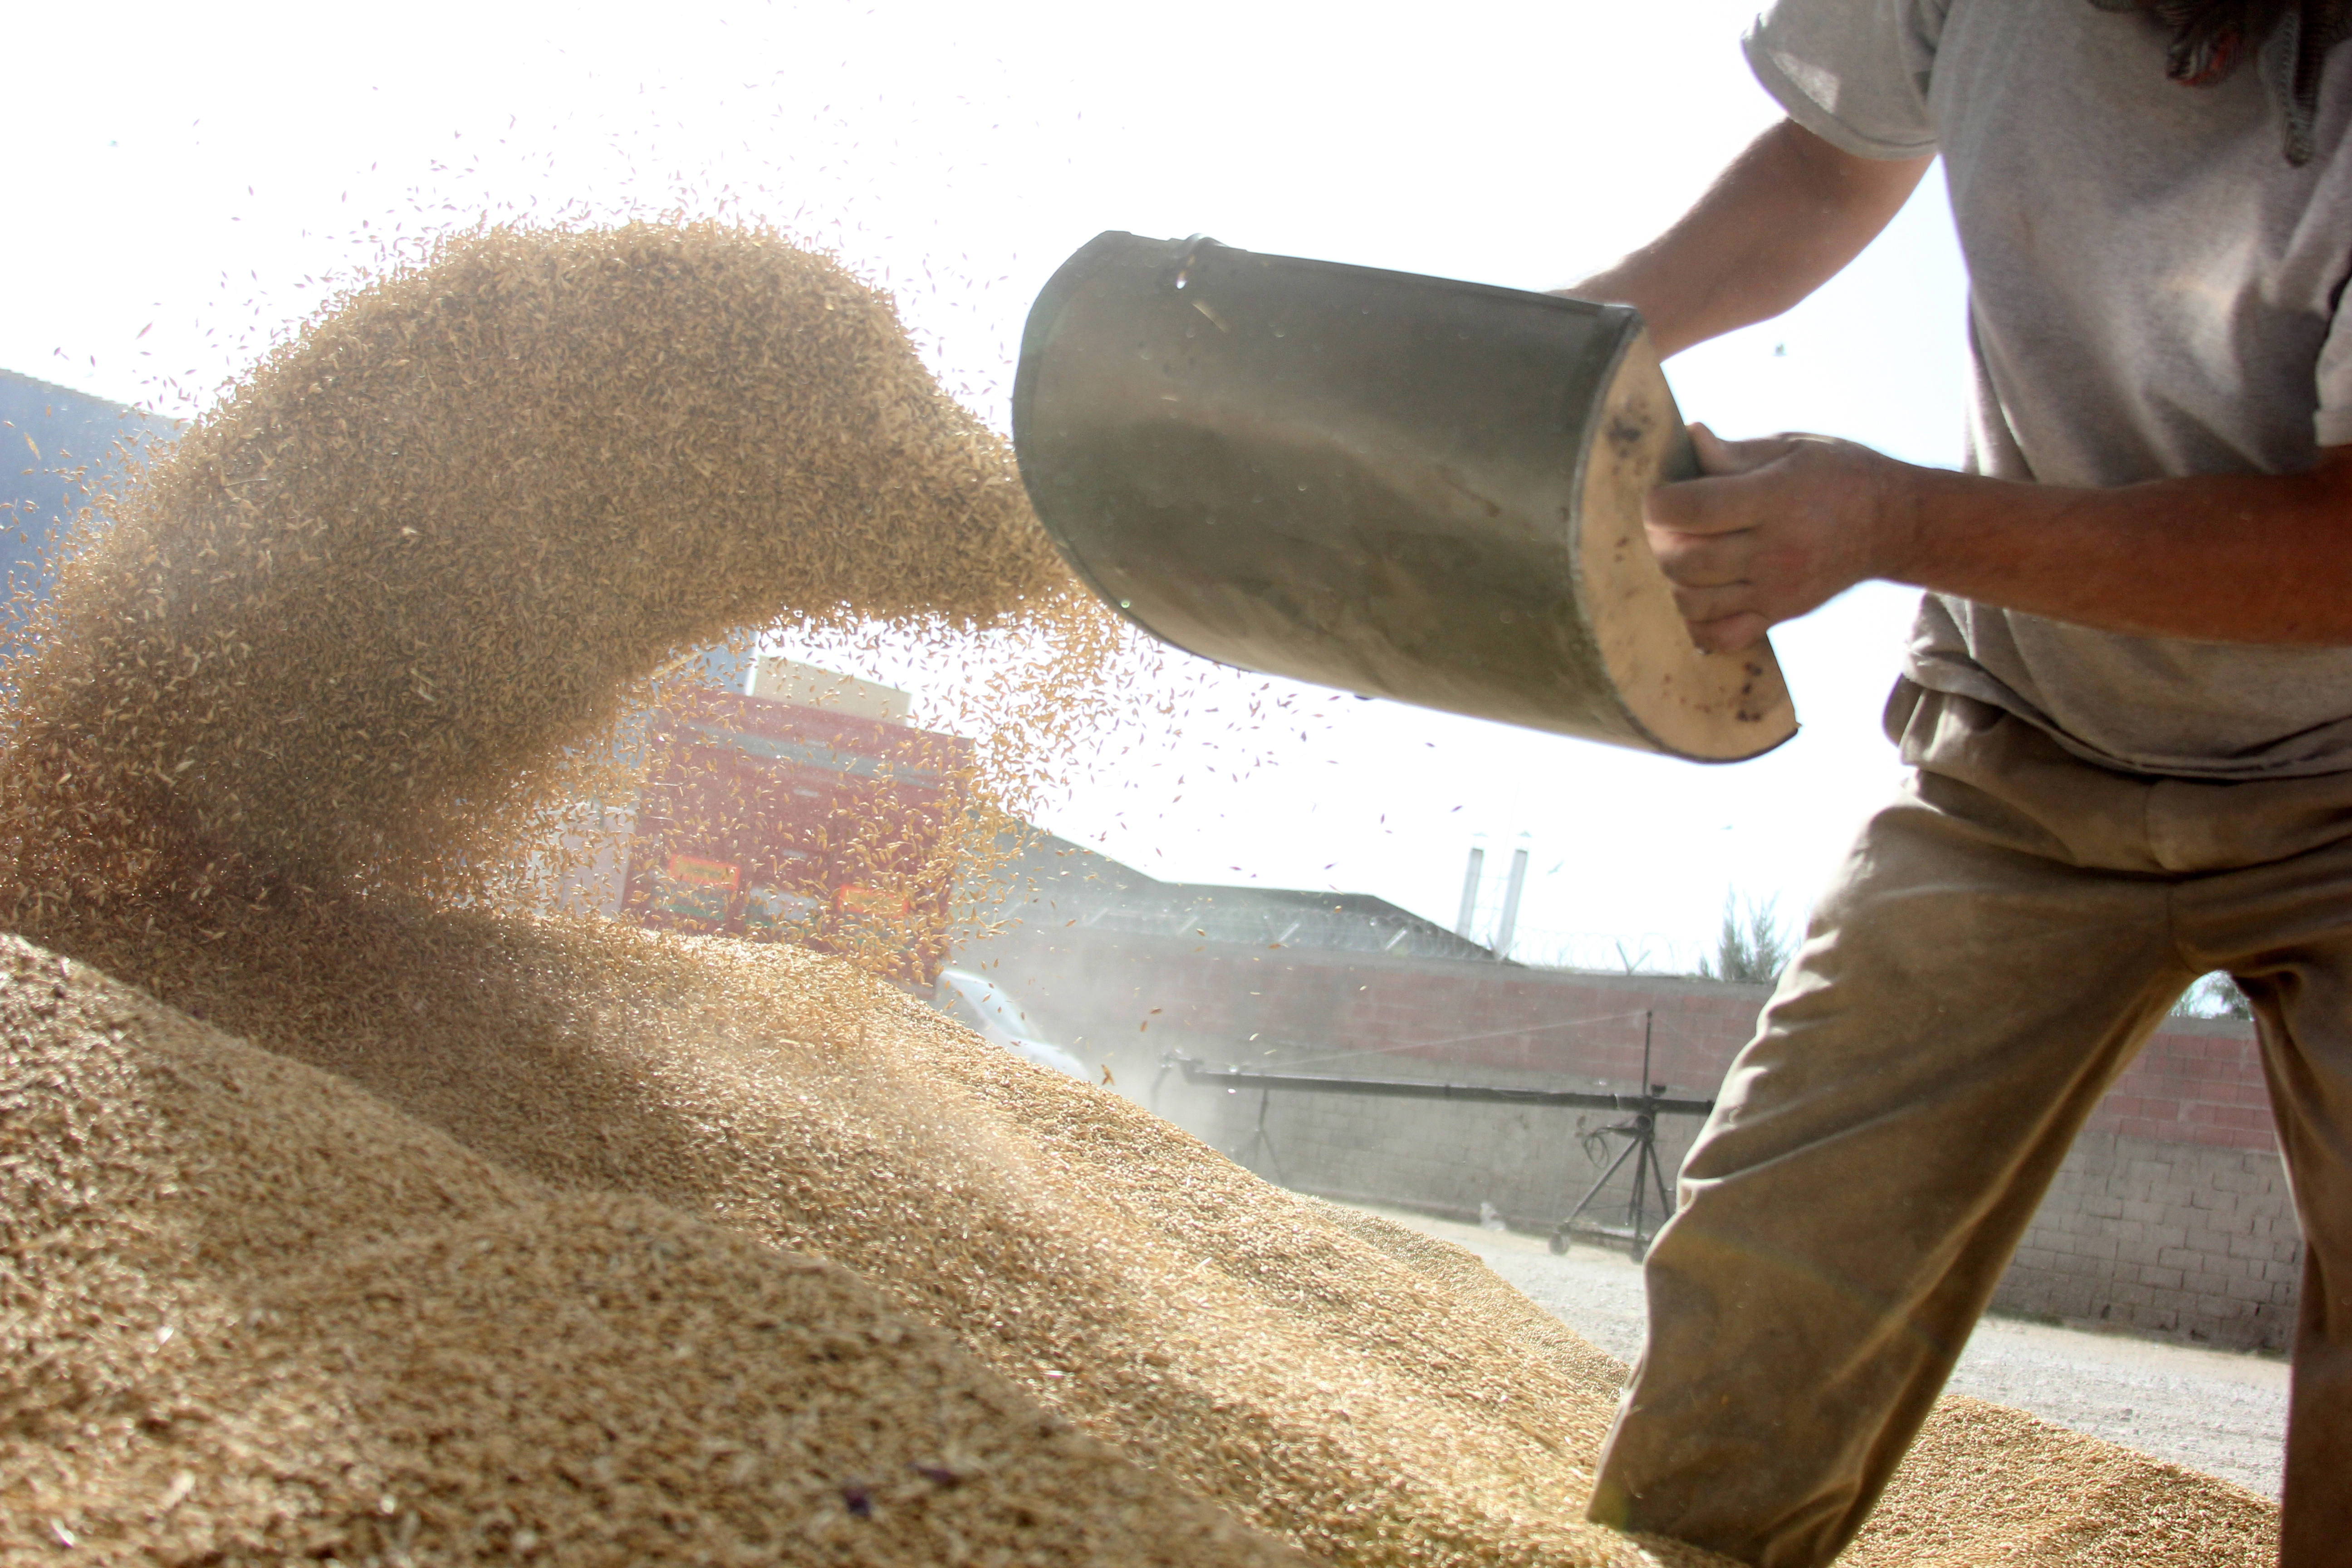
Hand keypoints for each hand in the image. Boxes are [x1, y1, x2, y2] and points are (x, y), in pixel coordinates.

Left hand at [1644, 423, 1913, 652]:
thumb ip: (1736, 452)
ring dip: (1674, 580)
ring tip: (1684, 554)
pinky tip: (1700, 594)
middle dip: (1660, 541)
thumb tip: (1691, 436)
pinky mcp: (1780, 614)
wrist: (1894, 524)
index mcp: (1774, 499)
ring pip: (1695, 601)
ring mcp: (1777, 589)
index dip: (1659, 504)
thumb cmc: (1839, 476)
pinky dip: (1697, 622)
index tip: (1658, 496)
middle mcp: (1774, 550)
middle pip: (1686, 560)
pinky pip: (1721, 636)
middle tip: (1666, 526)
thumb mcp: (1793, 449)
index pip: (1694, 509)